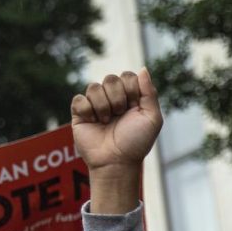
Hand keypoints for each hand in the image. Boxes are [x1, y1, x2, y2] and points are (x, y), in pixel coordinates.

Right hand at [71, 69, 162, 213]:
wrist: (116, 162)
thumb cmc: (136, 143)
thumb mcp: (152, 118)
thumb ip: (150, 93)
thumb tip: (142, 69)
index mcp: (131, 97)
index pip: (128, 76)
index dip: (131, 89)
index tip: (134, 107)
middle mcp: (113, 98)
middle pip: (110, 78)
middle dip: (118, 98)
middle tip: (120, 115)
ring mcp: (95, 105)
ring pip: (94, 87)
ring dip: (103, 106)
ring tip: (107, 121)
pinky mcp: (80, 113)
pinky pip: (79, 99)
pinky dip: (87, 110)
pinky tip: (93, 122)